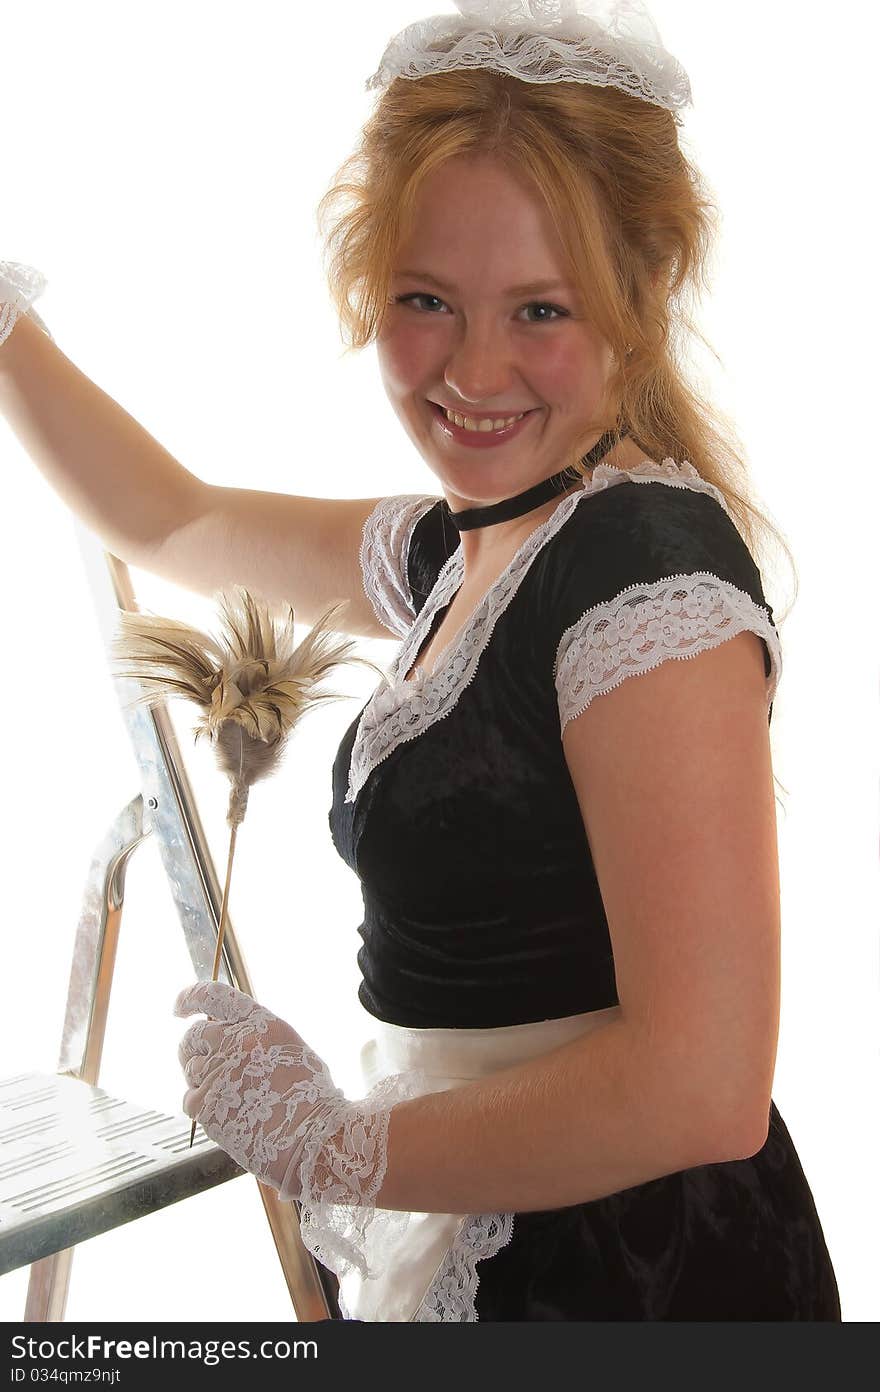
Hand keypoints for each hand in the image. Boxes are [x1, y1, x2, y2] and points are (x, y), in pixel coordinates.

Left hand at [174, 980, 346, 1201]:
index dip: (191, 998)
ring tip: (230, 1097)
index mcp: (262, 1024)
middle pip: (194, 1035)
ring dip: (201, 1078)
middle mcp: (236, 1041)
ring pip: (190, 1067)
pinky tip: (227, 1115)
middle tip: (205, 1064)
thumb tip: (231, 1038)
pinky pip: (189, 1098)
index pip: (215, 996)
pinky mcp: (206, 1104)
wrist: (314, 1138)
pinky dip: (201, 1106)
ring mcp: (219, 1072)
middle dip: (194, 1047)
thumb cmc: (311, 1099)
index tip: (180, 1007)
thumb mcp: (291, 1051)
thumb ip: (258, 1039)